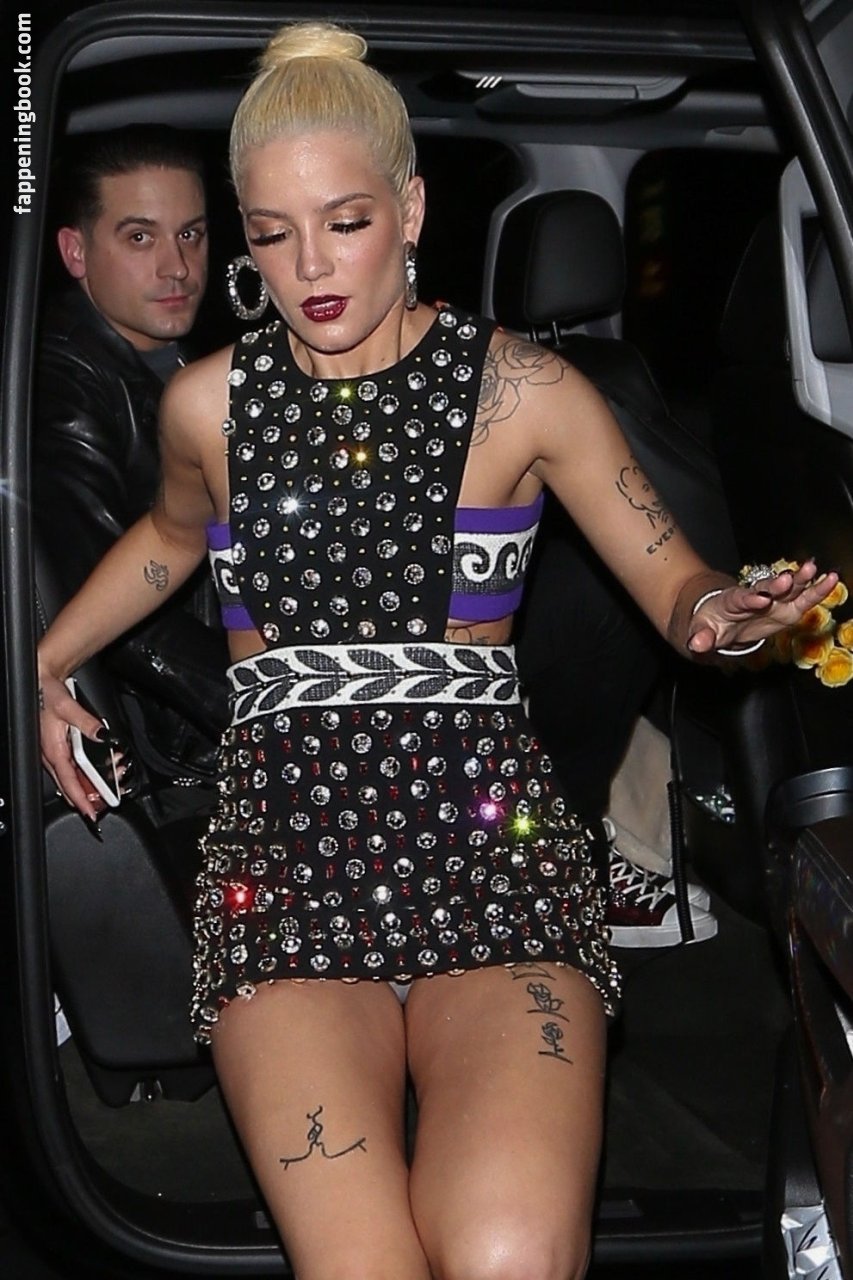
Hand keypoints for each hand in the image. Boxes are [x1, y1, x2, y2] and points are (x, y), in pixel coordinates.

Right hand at [38, 669, 117, 820]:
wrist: (40, 684)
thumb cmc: (47, 694)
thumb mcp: (69, 707)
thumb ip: (87, 723)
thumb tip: (102, 735)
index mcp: (53, 750)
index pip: (70, 782)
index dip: (81, 799)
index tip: (91, 812)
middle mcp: (52, 755)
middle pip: (70, 785)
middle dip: (86, 798)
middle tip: (101, 807)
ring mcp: (53, 753)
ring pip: (70, 778)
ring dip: (86, 787)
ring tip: (103, 792)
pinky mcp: (56, 748)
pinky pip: (69, 768)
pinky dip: (82, 775)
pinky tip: (93, 776)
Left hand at [687, 559, 838, 656]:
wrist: (721, 618)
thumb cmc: (712, 624)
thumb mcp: (702, 631)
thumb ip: (701, 637)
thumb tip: (697, 644)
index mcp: (732, 602)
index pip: (741, 599)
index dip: (750, 598)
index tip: (760, 599)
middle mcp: (755, 597)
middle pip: (766, 589)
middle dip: (777, 584)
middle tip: (786, 578)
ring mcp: (773, 601)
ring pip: (787, 588)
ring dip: (798, 579)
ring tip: (811, 568)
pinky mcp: (787, 608)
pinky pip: (804, 599)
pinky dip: (817, 590)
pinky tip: (830, 579)